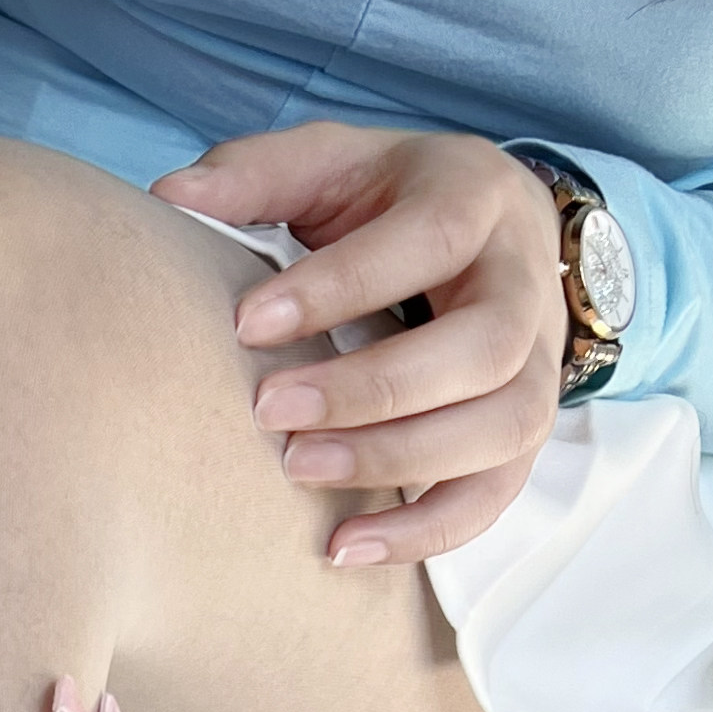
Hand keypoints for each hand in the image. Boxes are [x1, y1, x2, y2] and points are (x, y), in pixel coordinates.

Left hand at [153, 124, 566, 567]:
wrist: (491, 233)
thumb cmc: (394, 202)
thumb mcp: (334, 164)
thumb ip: (261, 173)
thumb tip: (173, 194)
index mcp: (478, 197)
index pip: (429, 240)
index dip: (340, 286)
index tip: (247, 324)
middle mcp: (525, 281)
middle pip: (482, 347)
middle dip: (374, 388)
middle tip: (271, 411)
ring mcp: (539, 364)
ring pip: (504, 426)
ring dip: (400, 459)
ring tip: (302, 473)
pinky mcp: (525, 432)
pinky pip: (495, 495)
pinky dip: (423, 531)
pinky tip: (344, 547)